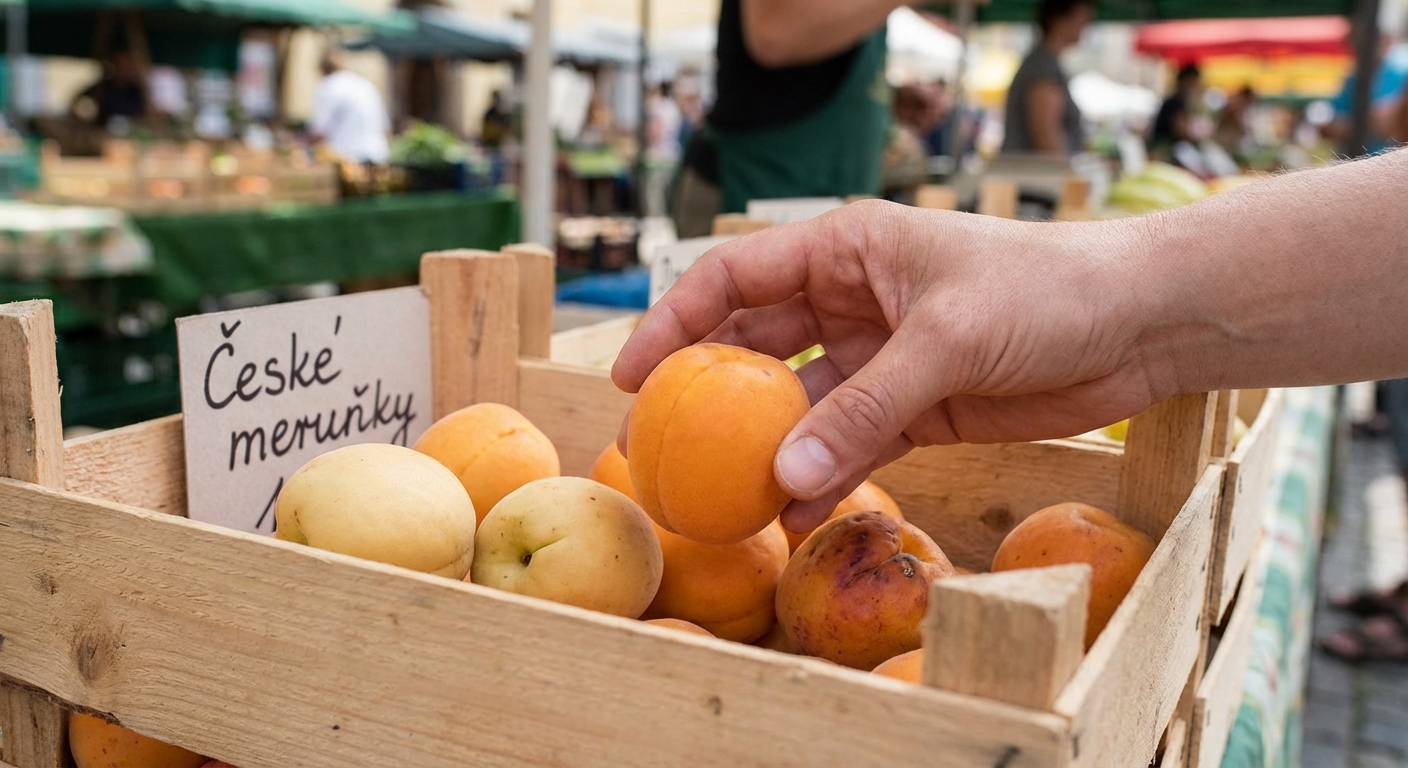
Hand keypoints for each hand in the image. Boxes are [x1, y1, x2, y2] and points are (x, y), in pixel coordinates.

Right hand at [613, 200, 1162, 533]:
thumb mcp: (945, 340)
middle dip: (707, 399)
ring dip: (768, 451)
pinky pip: (851, 445)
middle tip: (659, 453)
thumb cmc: (1045, 290)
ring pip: (802, 408)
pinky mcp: (916, 409)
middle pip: (755, 350)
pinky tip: (798, 513)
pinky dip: (825, 477)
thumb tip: (785, 477)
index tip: (631, 377)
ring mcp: (881, 358)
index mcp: (846, 251)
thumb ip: (864, 409)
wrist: (1140, 323)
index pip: (735, 278)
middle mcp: (852, 300)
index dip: (675, 324)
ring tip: (725, 501)